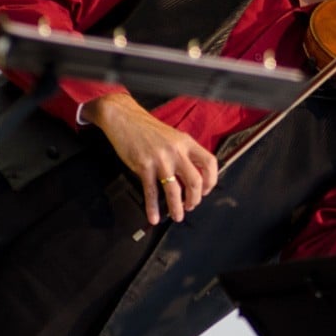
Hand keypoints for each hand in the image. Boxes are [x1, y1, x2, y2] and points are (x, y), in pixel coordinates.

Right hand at [82, 93, 217, 224]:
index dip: (211, 180)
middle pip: (195, 181)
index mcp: (187, 142)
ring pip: (174, 190)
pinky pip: (151, 191)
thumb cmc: (148, 130)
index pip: (209, 163)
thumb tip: (192, 175)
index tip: (206, 190)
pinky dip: (152, 207)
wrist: (124, 119)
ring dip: (177, 207)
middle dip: (195, 199)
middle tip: (191, 206)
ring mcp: (160, 159)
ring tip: (177, 216)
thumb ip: (184, 153)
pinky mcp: (143, 166)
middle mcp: (177, 151)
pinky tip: (153, 216)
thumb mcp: (173, 137)